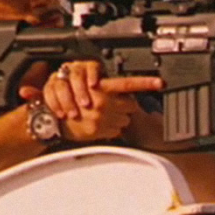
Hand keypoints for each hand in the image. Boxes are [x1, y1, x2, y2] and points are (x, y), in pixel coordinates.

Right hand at [19, 62, 162, 142]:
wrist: (53, 118)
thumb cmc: (68, 101)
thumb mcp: (86, 89)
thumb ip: (106, 91)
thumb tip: (122, 95)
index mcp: (101, 89)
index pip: (128, 84)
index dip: (146, 83)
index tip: (160, 82)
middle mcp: (104, 103)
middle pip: (131, 104)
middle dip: (125, 105)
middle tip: (112, 105)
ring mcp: (104, 118)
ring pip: (126, 119)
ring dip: (119, 117)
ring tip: (103, 115)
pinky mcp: (102, 131)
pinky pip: (117, 130)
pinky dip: (112, 128)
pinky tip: (101, 124)